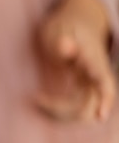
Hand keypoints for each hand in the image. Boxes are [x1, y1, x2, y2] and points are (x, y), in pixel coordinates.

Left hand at [36, 0, 116, 121]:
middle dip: (62, 110)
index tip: (101, 117)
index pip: (106, 82)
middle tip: (36, 99)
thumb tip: (67, 46)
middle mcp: (96, 75)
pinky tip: (40, 100)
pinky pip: (74, 108)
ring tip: (36, 100)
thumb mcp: (58, 29)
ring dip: (58, 112)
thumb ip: (61, 39)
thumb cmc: (62, 26)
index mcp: (94, 59)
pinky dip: (58, 110)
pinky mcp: (83, 90)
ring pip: (81, 111)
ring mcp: (91, 84)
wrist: (73, 24)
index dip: (106, 100)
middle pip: (89, 105)